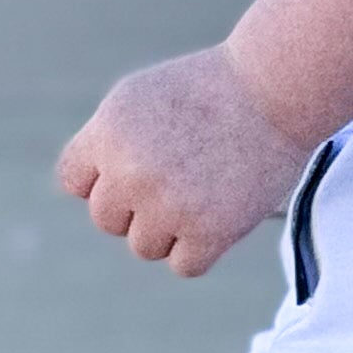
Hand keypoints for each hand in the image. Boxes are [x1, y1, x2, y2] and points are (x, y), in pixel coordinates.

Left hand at [56, 46, 306, 276]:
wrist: (277, 87)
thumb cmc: (215, 88)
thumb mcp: (144, 97)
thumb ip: (110, 142)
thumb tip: (92, 190)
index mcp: (108, 133)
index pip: (75, 181)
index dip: (105, 177)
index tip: (139, 165)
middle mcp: (129, 172)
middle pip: (107, 218)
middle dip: (138, 204)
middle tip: (182, 175)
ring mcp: (167, 205)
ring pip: (144, 246)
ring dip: (171, 228)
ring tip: (206, 190)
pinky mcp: (208, 232)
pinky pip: (184, 264)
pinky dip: (202, 247)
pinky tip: (222, 211)